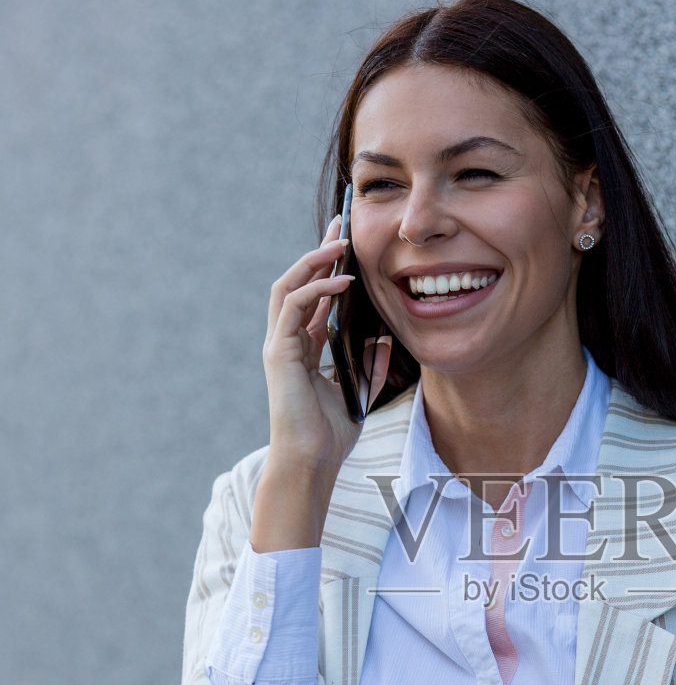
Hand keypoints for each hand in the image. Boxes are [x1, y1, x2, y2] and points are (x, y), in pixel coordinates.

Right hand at [250, 218, 389, 549]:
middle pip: (298, 281)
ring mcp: (279, 345)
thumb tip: (388, 338)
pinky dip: (316, 289)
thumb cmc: (331, 434)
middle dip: (319, 250)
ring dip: (314, 260)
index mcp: (304, 347)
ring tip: (340, 242)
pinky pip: (293, 307)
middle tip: (341, 222)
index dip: (329, 267)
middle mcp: (288, 341)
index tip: (348, 240)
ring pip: (289, 286)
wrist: (311, 462)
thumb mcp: (360, 391)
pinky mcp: (278, 353)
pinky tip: (341, 280)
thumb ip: (372, 364)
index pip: (315, 296)